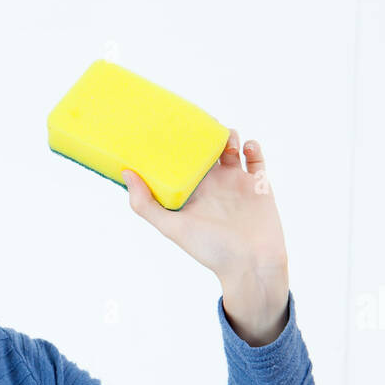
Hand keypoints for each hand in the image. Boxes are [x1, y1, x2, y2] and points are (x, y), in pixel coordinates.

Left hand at [121, 130, 289, 343]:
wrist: (250, 263)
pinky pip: (256, 158)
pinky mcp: (258, 184)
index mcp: (191, 193)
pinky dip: (252, 146)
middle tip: (198, 121)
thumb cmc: (210, 249)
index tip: (166, 126)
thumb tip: (126, 173)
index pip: (179, 162)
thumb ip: (146, 205)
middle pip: (205, 150)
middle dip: (202, 133)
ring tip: (224, 138)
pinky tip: (245, 147)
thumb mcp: (172, 227)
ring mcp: (236, 182)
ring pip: (231, 148)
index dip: (174, 145)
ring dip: (227, 136)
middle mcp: (213, 185)